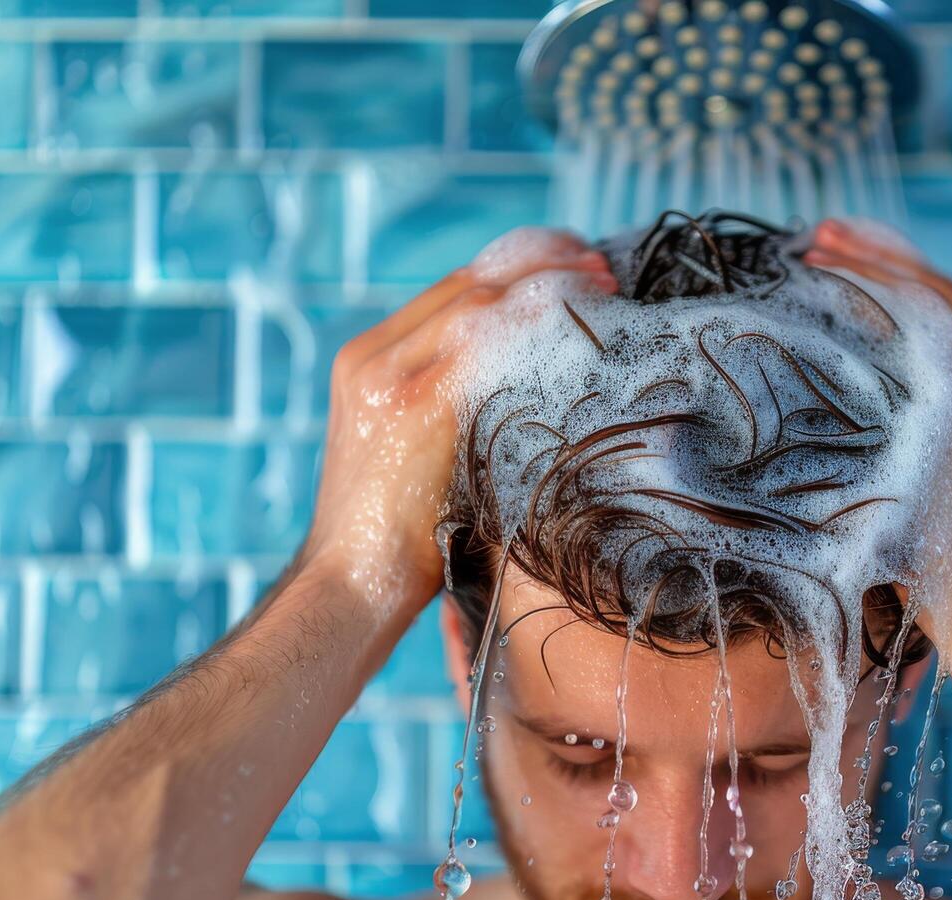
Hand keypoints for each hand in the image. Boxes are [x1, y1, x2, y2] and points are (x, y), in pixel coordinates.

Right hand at [299, 228, 618, 630]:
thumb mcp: (420, 451)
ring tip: (602, 285)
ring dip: (545, 285)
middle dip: (540, 264)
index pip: (453, 291)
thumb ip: (458, 406)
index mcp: (367, 361)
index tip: (571, 263)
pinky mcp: (414, 407)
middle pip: (468, 284)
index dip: (517, 269)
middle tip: (599, 266)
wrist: (349, 584)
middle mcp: (373, 359)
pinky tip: (575, 325)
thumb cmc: (399, 538)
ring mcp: (389, 378)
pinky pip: (481, 343)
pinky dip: (531, 325)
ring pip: (477, 302)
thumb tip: (537, 384)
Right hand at [801, 218, 951, 634]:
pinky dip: (945, 319)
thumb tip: (841, 323)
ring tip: (857, 251)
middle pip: (942, 293)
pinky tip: (908, 303)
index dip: (864, 265)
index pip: (917, 295)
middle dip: (881, 260)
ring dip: (911, 283)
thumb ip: (881, 387)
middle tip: (826, 235)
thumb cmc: (925, 548)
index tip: (816, 246)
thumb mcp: (883, 463)